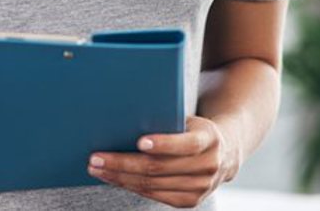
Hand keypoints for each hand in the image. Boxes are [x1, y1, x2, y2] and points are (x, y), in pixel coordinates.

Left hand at [86, 115, 238, 207]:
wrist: (223, 153)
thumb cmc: (192, 129)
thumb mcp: (187, 119)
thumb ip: (166, 120)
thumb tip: (125, 117)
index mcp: (209, 139)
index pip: (185, 144)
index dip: (163, 143)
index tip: (139, 141)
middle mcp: (208, 166)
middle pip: (159, 168)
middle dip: (123, 163)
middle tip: (96, 158)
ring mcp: (200, 188)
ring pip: (152, 185)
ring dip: (120, 177)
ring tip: (97, 168)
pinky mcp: (190, 201)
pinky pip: (154, 195)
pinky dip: (131, 186)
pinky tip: (114, 178)